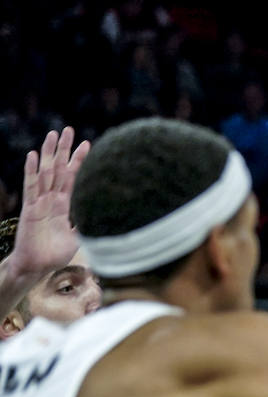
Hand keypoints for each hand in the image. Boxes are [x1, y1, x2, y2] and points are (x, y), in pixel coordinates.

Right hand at [7, 128, 89, 282]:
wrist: (37, 266)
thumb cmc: (55, 253)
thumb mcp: (79, 237)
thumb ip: (89, 224)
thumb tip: (109, 218)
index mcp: (63, 204)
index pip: (72, 177)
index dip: (79, 161)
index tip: (88, 144)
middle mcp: (51, 199)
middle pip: (58, 169)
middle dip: (64, 149)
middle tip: (69, 129)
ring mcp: (39, 202)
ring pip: (44, 172)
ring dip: (48, 153)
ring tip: (52, 134)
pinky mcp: (30, 208)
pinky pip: (31, 186)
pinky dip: (31, 171)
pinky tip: (33, 156)